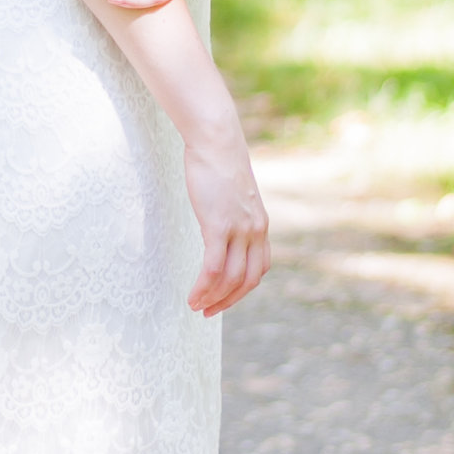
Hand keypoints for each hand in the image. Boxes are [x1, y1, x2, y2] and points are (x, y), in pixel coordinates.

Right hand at [183, 132, 269, 316]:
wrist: (216, 141)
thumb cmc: (219, 164)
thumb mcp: (233, 196)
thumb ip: (233, 215)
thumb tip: (221, 225)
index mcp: (260, 225)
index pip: (259, 269)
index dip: (242, 290)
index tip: (224, 298)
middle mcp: (255, 231)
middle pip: (248, 280)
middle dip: (228, 301)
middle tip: (209, 312)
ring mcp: (239, 229)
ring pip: (231, 279)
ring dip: (213, 298)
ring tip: (196, 307)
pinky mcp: (219, 225)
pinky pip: (213, 267)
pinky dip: (203, 287)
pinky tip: (192, 295)